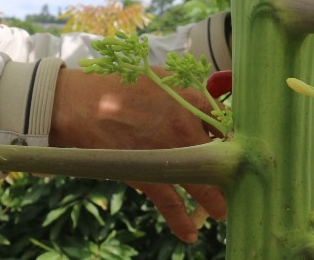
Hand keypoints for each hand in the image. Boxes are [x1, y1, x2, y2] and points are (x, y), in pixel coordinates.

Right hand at [49, 68, 226, 242]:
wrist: (80, 104)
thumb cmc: (115, 86)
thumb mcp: (156, 78)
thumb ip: (181, 92)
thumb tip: (201, 105)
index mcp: (190, 98)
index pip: (224, 122)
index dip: (229, 138)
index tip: (230, 148)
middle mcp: (186, 126)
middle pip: (221, 158)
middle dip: (229, 173)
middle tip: (233, 182)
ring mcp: (169, 152)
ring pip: (203, 185)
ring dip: (215, 202)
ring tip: (220, 211)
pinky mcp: (148, 173)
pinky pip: (172, 204)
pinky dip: (182, 222)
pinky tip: (190, 235)